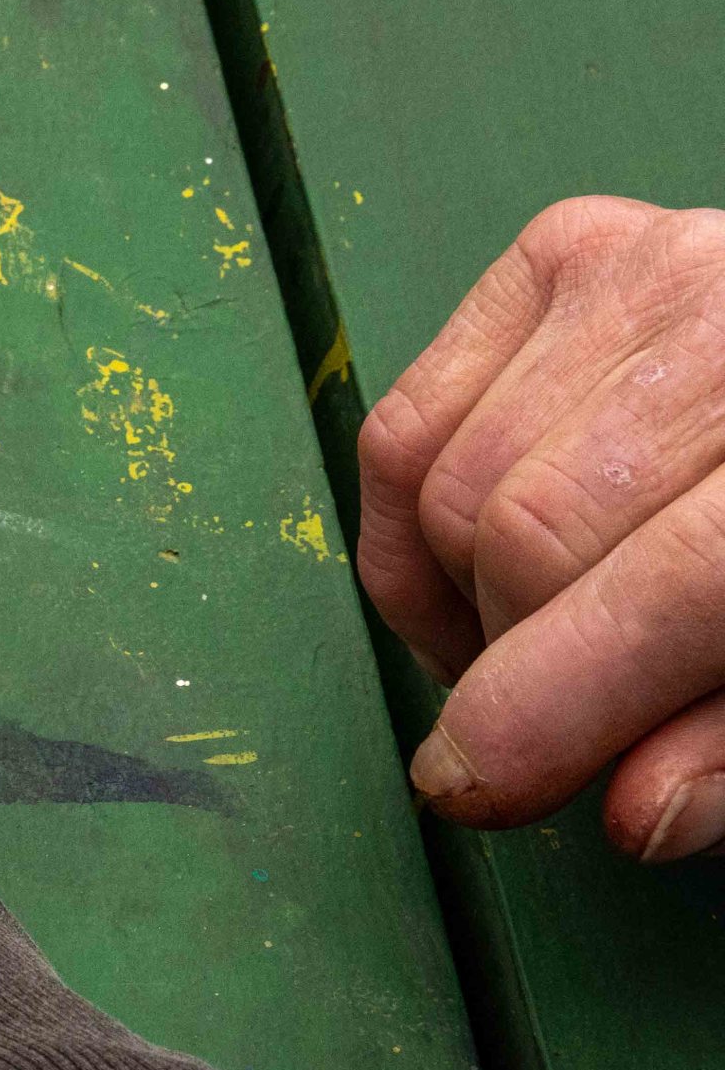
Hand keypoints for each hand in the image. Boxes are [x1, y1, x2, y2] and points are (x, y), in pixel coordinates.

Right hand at [355, 198, 724, 857]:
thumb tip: (635, 813)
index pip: (664, 585)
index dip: (549, 706)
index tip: (478, 787)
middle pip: (526, 535)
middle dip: (512, 660)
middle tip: (553, 715)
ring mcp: (648, 271)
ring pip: (452, 486)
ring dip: (463, 598)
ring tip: (538, 633)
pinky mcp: (565, 257)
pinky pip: (405, 424)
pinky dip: (411, 526)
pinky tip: (478, 567)